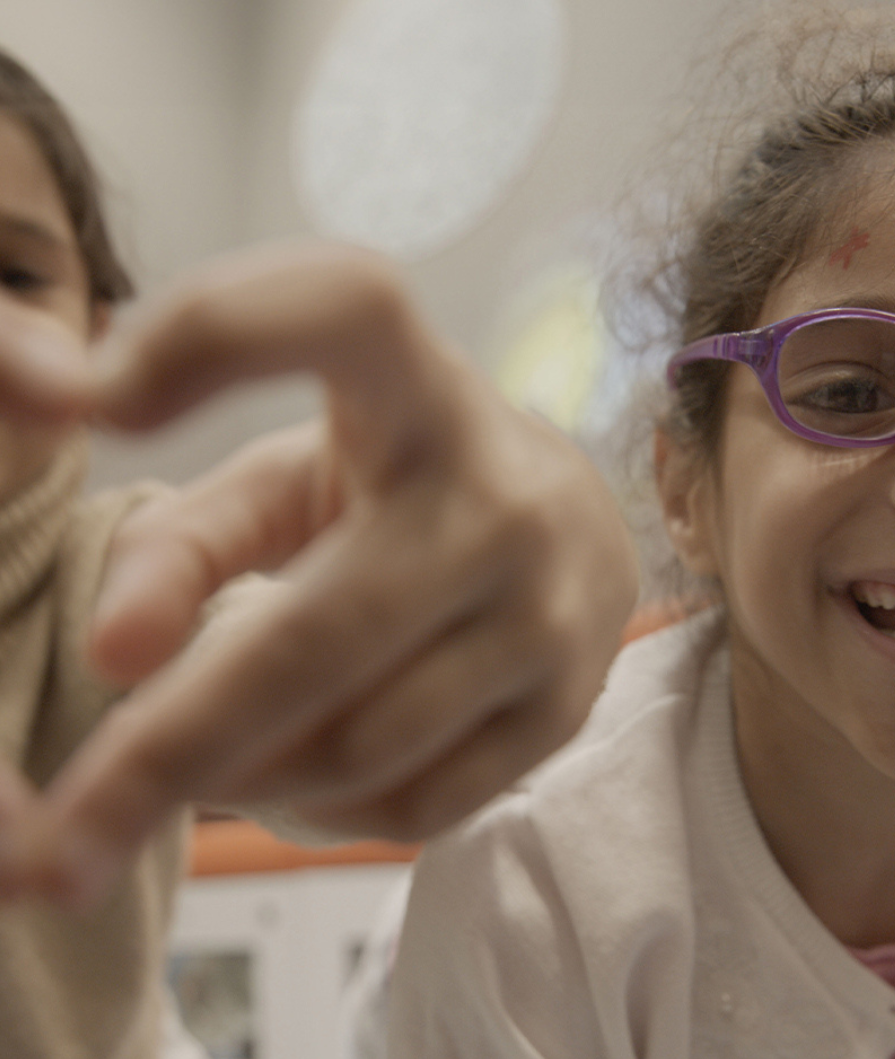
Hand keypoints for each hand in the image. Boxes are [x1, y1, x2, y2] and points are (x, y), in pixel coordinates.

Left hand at [2, 241, 637, 907]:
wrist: (578, 532)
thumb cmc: (404, 488)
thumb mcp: (290, 480)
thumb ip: (183, 541)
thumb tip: (112, 653)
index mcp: (424, 396)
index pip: (348, 310)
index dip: (219, 333)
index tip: (95, 403)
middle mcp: (502, 501)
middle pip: (313, 638)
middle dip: (166, 753)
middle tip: (54, 845)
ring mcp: (551, 613)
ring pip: (355, 747)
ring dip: (246, 777)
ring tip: (207, 760)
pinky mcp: (567, 706)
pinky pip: (415, 805)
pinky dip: (326, 814)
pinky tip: (297, 782)